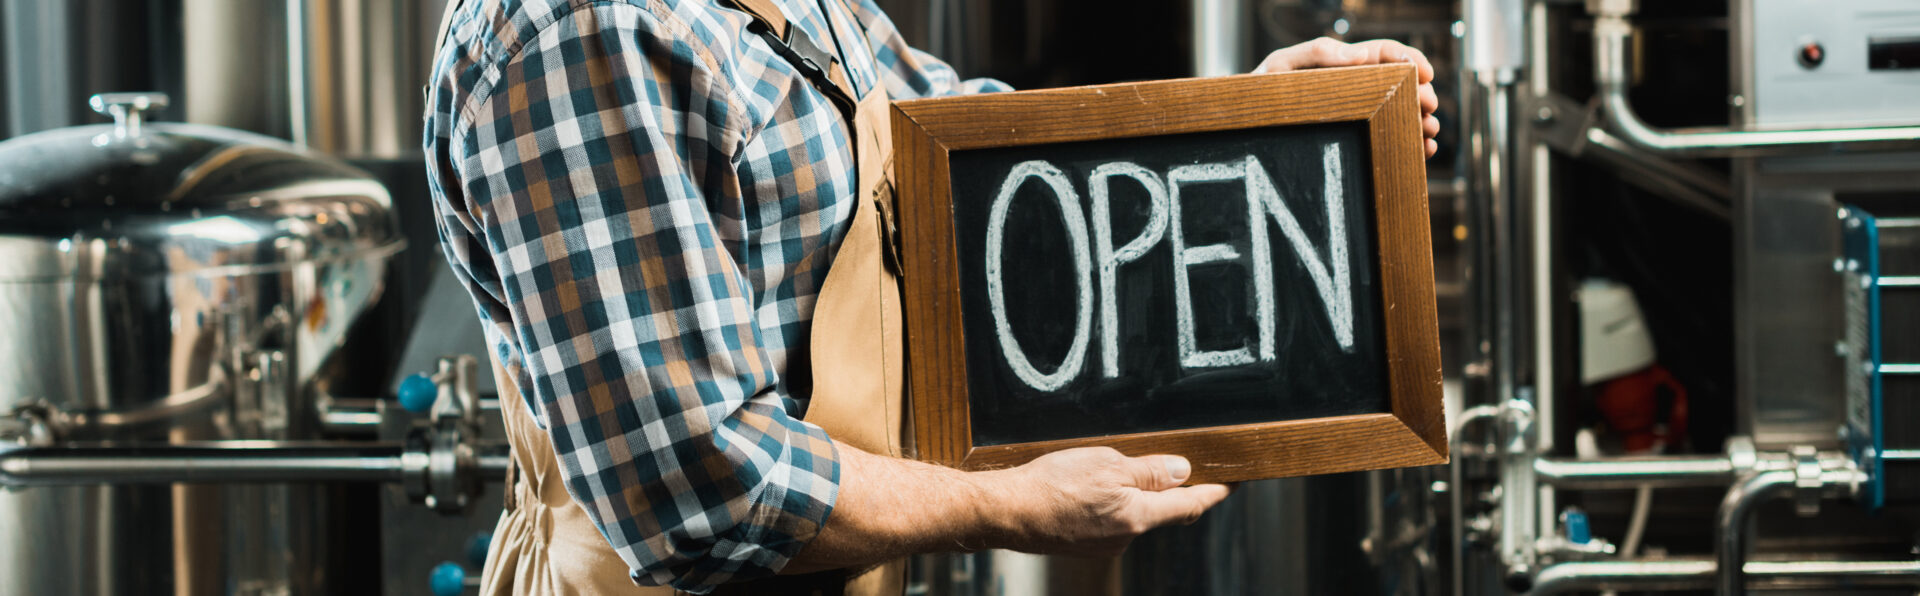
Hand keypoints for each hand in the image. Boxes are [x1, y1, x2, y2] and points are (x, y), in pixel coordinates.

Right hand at [981, 447, 1232, 555]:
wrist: (1006, 511)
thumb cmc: (1052, 485)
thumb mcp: (1107, 463)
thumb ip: (1150, 470)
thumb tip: (1183, 472)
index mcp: (1138, 517)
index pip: (1192, 505)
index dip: (1216, 492)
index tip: (1234, 482)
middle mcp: (1127, 537)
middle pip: (1164, 510)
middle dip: (1170, 487)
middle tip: (1172, 460)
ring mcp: (1107, 544)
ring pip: (1136, 513)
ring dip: (1134, 492)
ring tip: (1107, 469)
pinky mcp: (1088, 543)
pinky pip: (1113, 519)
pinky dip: (1113, 501)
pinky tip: (1089, 486)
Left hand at [1255, 37, 1440, 157]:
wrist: (1241, 124)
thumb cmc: (1260, 92)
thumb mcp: (1282, 67)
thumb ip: (1319, 54)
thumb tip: (1363, 56)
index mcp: (1343, 64)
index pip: (1387, 53)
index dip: (1412, 60)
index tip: (1426, 75)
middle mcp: (1357, 87)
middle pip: (1403, 84)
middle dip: (1422, 95)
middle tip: (1428, 111)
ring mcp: (1360, 112)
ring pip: (1402, 112)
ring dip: (1421, 120)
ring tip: (1428, 133)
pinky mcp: (1357, 137)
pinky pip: (1390, 137)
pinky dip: (1411, 143)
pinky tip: (1423, 150)